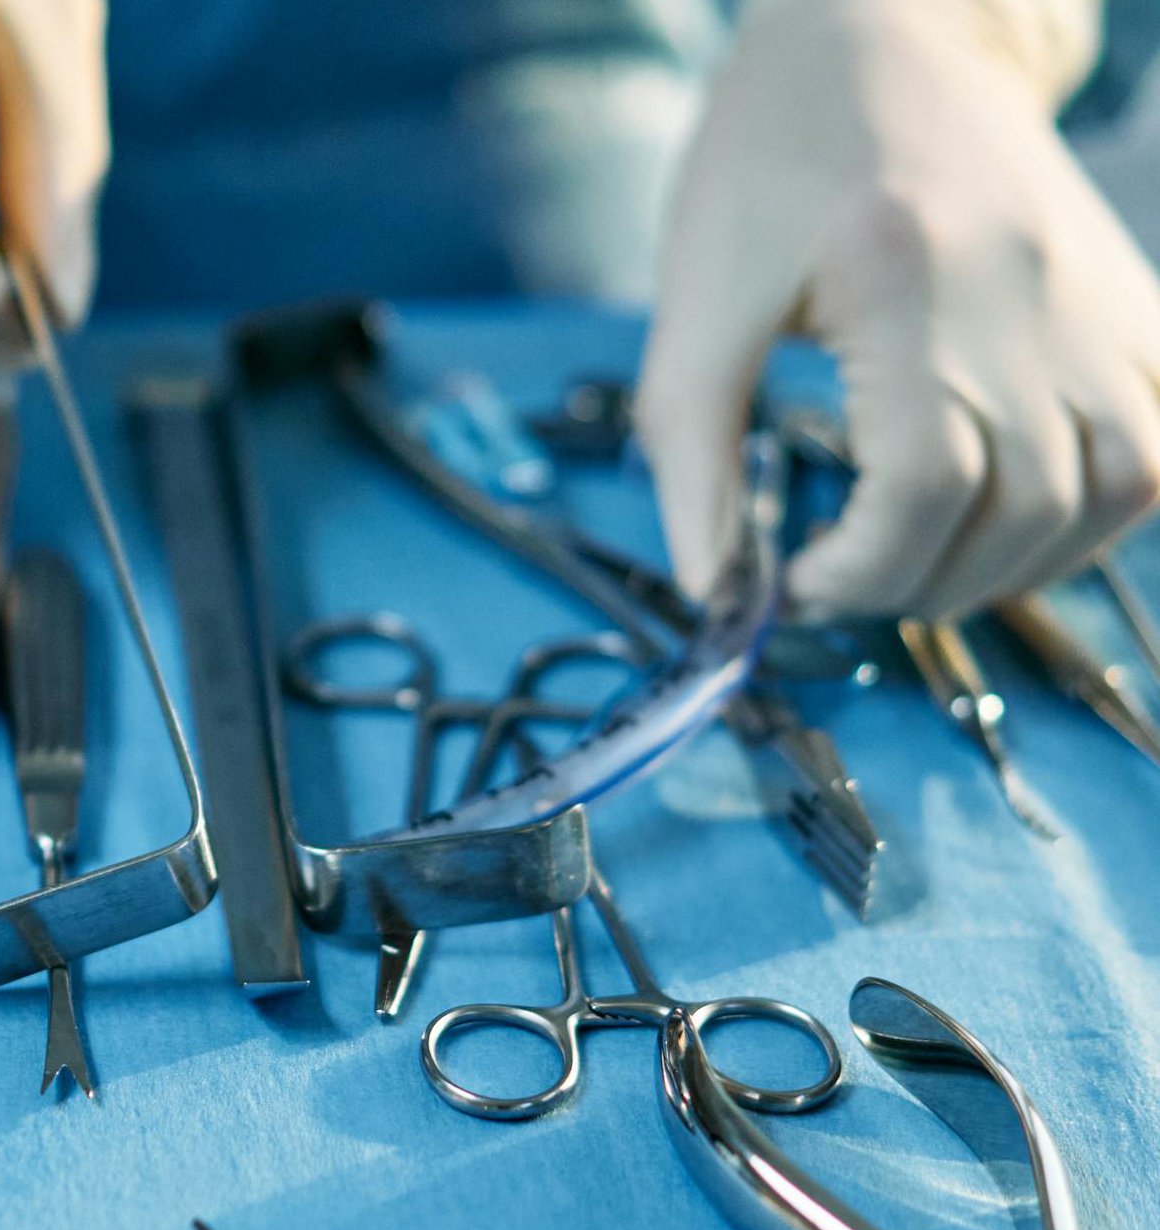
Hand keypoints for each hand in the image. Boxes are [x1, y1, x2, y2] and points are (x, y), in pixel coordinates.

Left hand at [636, 0, 1159, 618]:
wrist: (888, 33)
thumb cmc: (773, 160)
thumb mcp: (697, 301)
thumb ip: (694, 456)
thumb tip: (714, 595)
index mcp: (909, 281)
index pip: (927, 487)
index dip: (860, 570)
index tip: (792, 584)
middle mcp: (1032, 295)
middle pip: (1023, 510)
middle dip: (919, 585)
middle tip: (841, 579)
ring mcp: (1102, 301)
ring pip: (1113, 495)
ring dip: (1014, 570)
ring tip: (918, 561)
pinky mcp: (1135, 305)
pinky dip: (1096, 514)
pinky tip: (1008, 517)